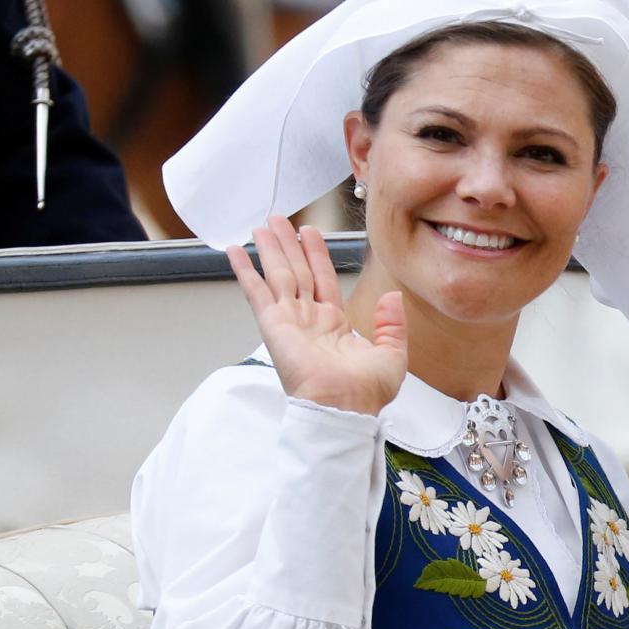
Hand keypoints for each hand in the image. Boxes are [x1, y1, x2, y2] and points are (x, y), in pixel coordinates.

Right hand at [229, 214, 406, 415]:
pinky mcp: (274, 325)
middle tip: (279, 221)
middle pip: (298, 271)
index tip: (310, 233)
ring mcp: (290, 321)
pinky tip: (236, 251)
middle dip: (288, 245)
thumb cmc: (366, 392)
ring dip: (270, 248)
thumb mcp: (392, 354)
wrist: (344, 407)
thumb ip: (392, 324)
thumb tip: (392, 297)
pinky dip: (245, 270)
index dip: (316, 254)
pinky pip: (256, 292)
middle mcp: (310, 320)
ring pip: (279, 274)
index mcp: (335, 325)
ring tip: (263, 225)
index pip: (323, 279)